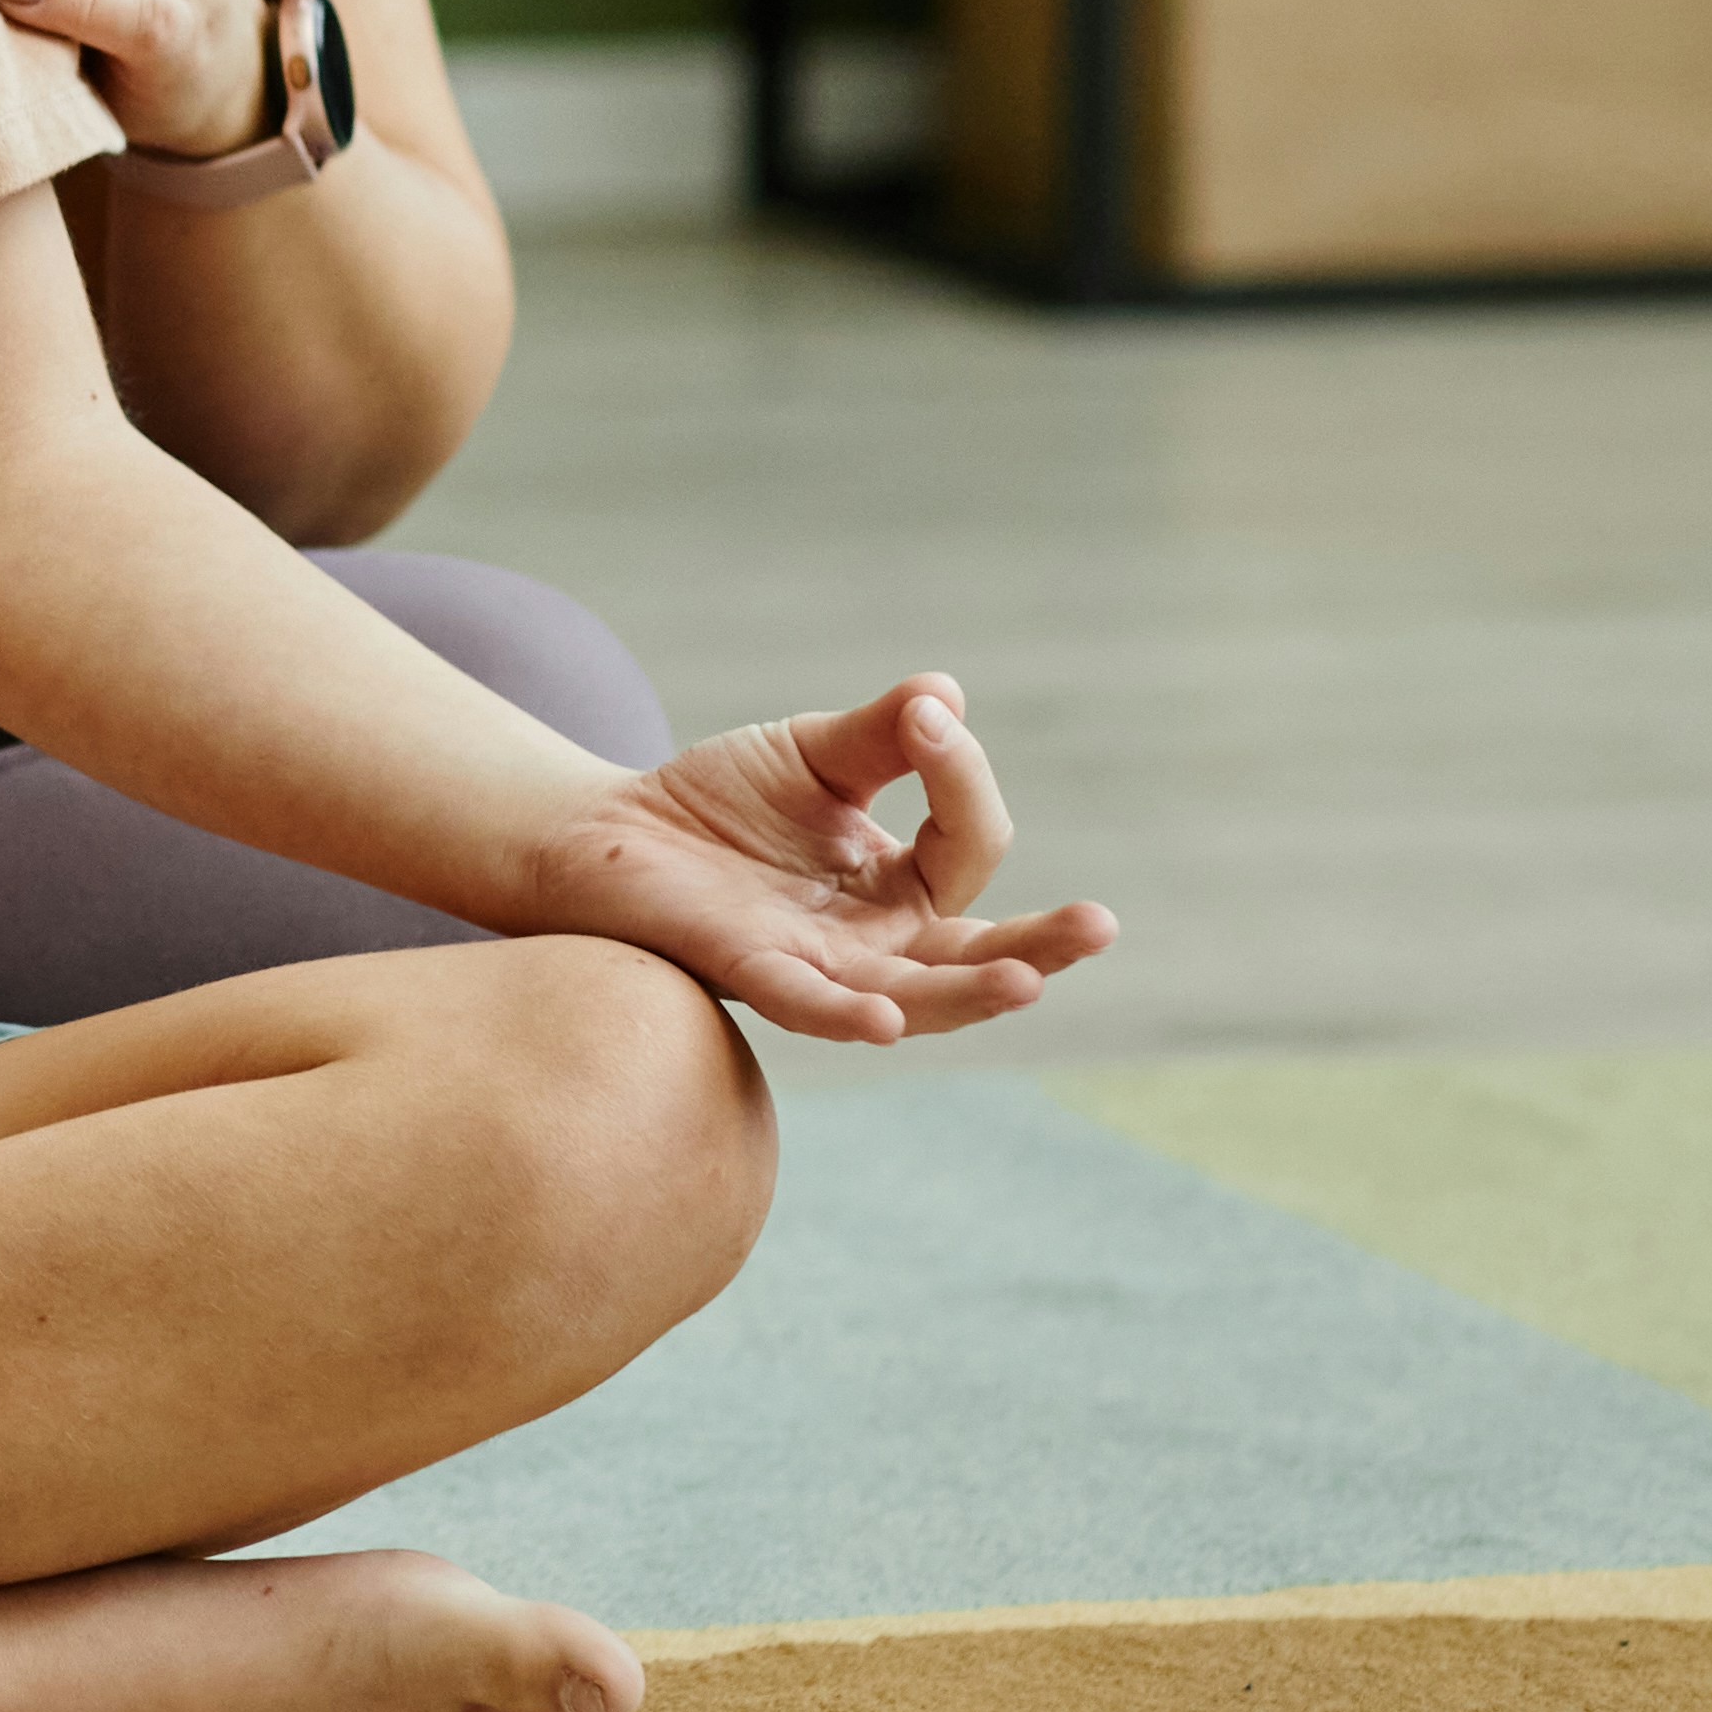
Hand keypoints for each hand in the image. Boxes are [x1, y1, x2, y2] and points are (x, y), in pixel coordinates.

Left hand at [509, 675, 1119, 1045]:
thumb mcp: (814, 755)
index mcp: (902, 885)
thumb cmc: (720, 802)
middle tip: (1100, 925)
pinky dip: (846, 1013)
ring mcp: (820, 965)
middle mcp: (876, 940)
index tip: (927, 715)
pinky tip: (885, 1018)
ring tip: (1025, 981)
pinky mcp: (753, 972)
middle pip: (976, 954)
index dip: (960, 773)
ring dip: (969, 992)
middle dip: (1041, 947)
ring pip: (913, 994)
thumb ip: (884, 735)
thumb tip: (946, 693)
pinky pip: (808, 1005)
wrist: (610, 830)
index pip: (967, 842)